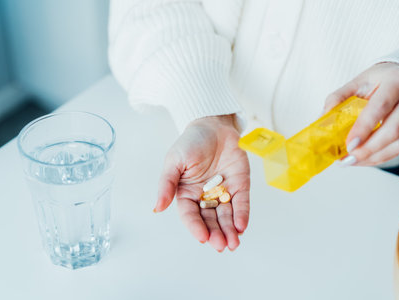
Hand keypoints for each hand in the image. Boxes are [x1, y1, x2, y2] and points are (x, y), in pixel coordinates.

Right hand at [154, 115, 249, 251]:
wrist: (214, 124)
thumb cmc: (191, 142)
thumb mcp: (174, 161)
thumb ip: (166, 184)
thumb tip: (157, 207)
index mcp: (187, 193)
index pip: (190, 215)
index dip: (196, 227)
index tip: (203, 237)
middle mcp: (205, 196)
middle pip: (210, 220)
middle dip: (216, 233)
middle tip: (221, 245)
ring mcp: (224, 192)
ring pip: (226, 216)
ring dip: (230, 230)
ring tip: (233, 243)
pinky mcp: (240, 185)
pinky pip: (241, 203)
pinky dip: (242, 215)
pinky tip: (242, 226)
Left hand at [324, 62, 398, 165]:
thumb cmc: (377, 80)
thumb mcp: (357, 82)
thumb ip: (338, 98)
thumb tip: (322, 117)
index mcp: (396, 81)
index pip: (380, 107)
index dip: (364, 127)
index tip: (349, 143)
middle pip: (393, 129)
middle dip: (369, 148)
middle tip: (350, 157)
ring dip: (375, 156)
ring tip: (353, 161)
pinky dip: (381, 157)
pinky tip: (364, 159)